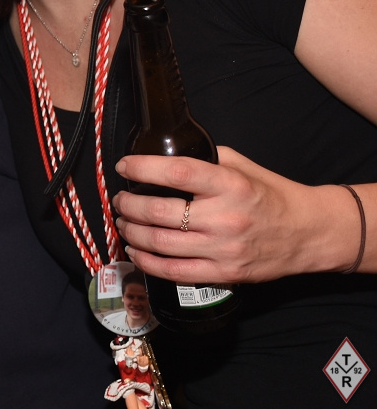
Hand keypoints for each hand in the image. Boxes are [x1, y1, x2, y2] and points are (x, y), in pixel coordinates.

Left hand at [114, 147, 353, 282]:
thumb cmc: (271, 194)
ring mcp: (224, 249)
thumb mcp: (242, 166)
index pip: (177, 172)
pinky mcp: (225, 274)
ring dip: (131, 232)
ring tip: (123, 222)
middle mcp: (225, 218)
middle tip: (119, 199)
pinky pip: (175, 271)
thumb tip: (164, 154)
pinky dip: (147, 262)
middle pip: (159, 212)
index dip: (142, 168)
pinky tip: (136, 251)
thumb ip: (205, 159)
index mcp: (229, 185)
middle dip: (128, 205)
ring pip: (161, 243)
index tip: (124, 165)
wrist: (309, 232)